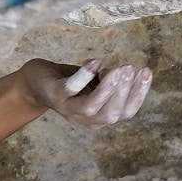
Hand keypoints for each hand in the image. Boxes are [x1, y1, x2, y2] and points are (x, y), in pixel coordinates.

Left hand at [24, 59, 152, 128]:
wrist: (34, 82)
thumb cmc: (70, 83)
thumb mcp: (95, 83)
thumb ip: (110, 81)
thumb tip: (122, 73)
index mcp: (99, 117)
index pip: (126, 113)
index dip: (139, 95)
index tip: (147, 72)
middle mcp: (84, 119)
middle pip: (111, 115)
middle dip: (124, 92)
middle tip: (129, 68)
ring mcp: (68, 108)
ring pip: (91, 107)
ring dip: (107, 88)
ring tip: (117, 69)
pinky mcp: (54, 94)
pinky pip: (70, 88)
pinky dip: (84, 76)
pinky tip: (95, 62)